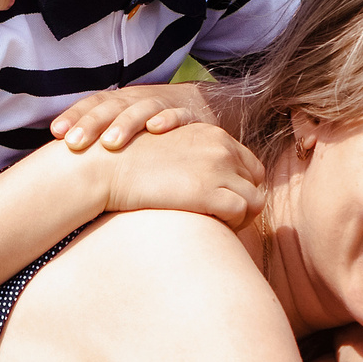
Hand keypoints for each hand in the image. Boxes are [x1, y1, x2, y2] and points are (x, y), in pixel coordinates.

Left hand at [51, 82, 214, 151]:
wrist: (204, 106)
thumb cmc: (154, 127)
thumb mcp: (128, 128)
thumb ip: (101, 139)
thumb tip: (63, 161)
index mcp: (119, 102)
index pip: (93, 104)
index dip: (75, 115)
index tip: (56, 133)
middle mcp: (138, 100)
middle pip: (112, 107)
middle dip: (92, 124)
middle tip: (74, 143)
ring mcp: (164, 104)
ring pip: (141, 109)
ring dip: (125, 124)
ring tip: (110, 143)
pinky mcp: (191, 114)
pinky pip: (179, 114)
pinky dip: (168, 119)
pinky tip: (155, 128)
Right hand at [90, 123, 265, 227]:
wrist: (106, 165)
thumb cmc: (129, 163)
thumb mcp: (170, 148)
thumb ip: (194, 158)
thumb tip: (203, 181)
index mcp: (213, 134)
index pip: (250, 164)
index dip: (242, 186)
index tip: (225, 201)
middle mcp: (221, 147)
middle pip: (257, 182)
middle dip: (245, 202)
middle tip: (225, 220)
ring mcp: (216, 169)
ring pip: (255, 200)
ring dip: (242, 218)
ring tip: (221, 227)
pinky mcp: (207, 192)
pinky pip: (241, 212)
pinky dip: (233, 224)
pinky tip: (214, 227)